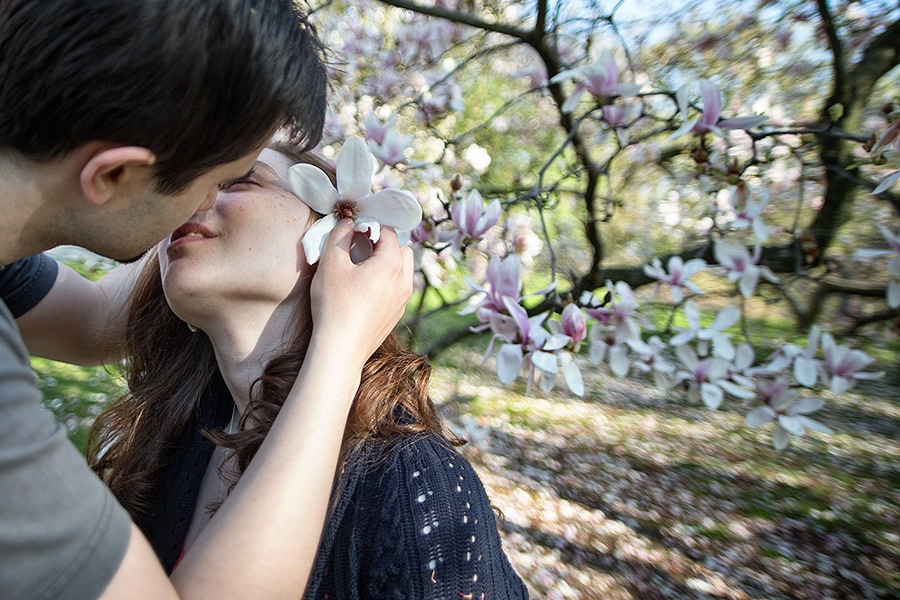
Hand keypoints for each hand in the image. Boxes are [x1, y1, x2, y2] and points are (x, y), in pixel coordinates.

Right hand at [309, 219, 413, 367]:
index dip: (370, 227)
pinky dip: (387, 282)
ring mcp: (403, 300)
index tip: (353, 232)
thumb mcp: (330, 263)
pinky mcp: (396, 315)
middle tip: (360, 248)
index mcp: (392, 263)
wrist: (341, 349)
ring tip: (364, 268)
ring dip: (388, 263)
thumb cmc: (335, 304)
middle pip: (402, 250)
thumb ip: (339, 236)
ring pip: (403, 271)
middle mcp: (404, 280)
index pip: (388, 233)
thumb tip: (347, 223)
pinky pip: (398, 289)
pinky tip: (365, 290)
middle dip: (384, 244)